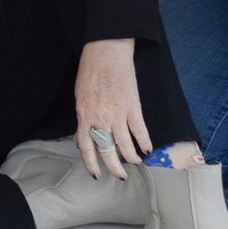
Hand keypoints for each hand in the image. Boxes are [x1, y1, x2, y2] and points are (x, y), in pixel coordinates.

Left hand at [73, 37, 151, 180]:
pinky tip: (147, 149)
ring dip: (131, 157)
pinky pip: (140, 130)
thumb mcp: (79, 97)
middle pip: (107, 150)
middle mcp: (100, 118)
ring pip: (125, 144)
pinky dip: (145, 142)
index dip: (91, 163)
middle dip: (114, 167)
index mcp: (84, 115)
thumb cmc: (90, 72)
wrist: (106, 52)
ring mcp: (117, 114)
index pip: (86, 147)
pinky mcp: (133, 107)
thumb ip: (82, 120)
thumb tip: (80, 138)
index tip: (96, 174)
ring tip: (134, 163)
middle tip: (120, 176)